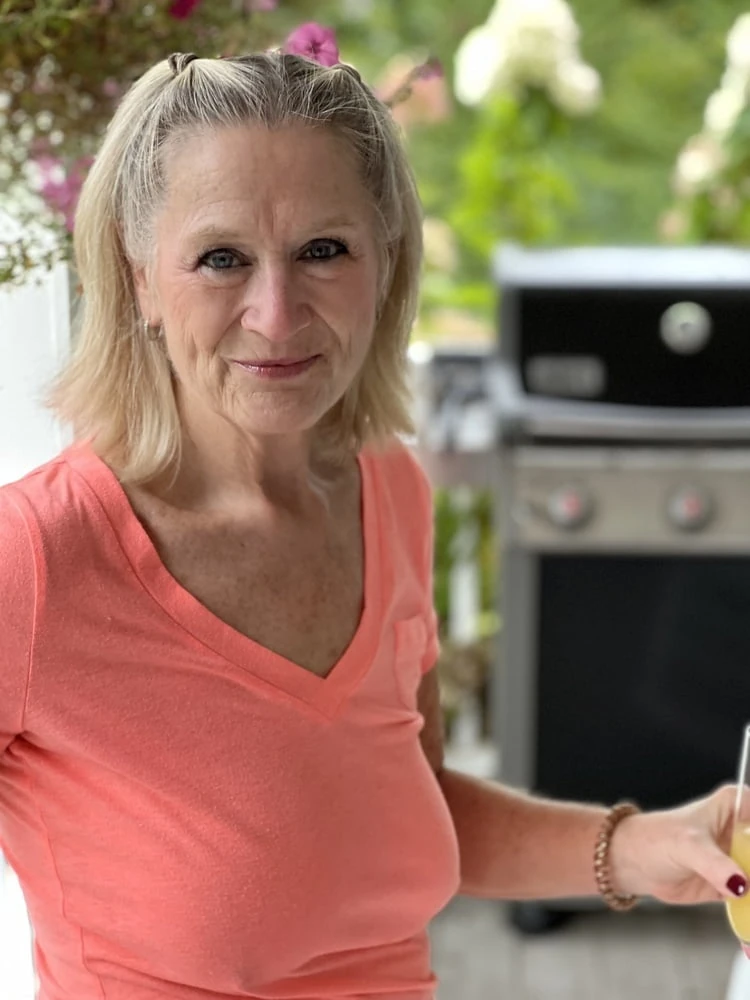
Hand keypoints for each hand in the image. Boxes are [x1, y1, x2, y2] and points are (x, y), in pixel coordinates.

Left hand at [608, 784, 747, 905]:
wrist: (636, 863)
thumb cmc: (656, 839)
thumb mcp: (688, 846)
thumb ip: (716, 865)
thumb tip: (741, 884)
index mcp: (738, 805)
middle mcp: (745, 830)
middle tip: (747, 885)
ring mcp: (744, 858)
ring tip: (742, 901)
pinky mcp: (739, 884)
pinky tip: (747, 928)